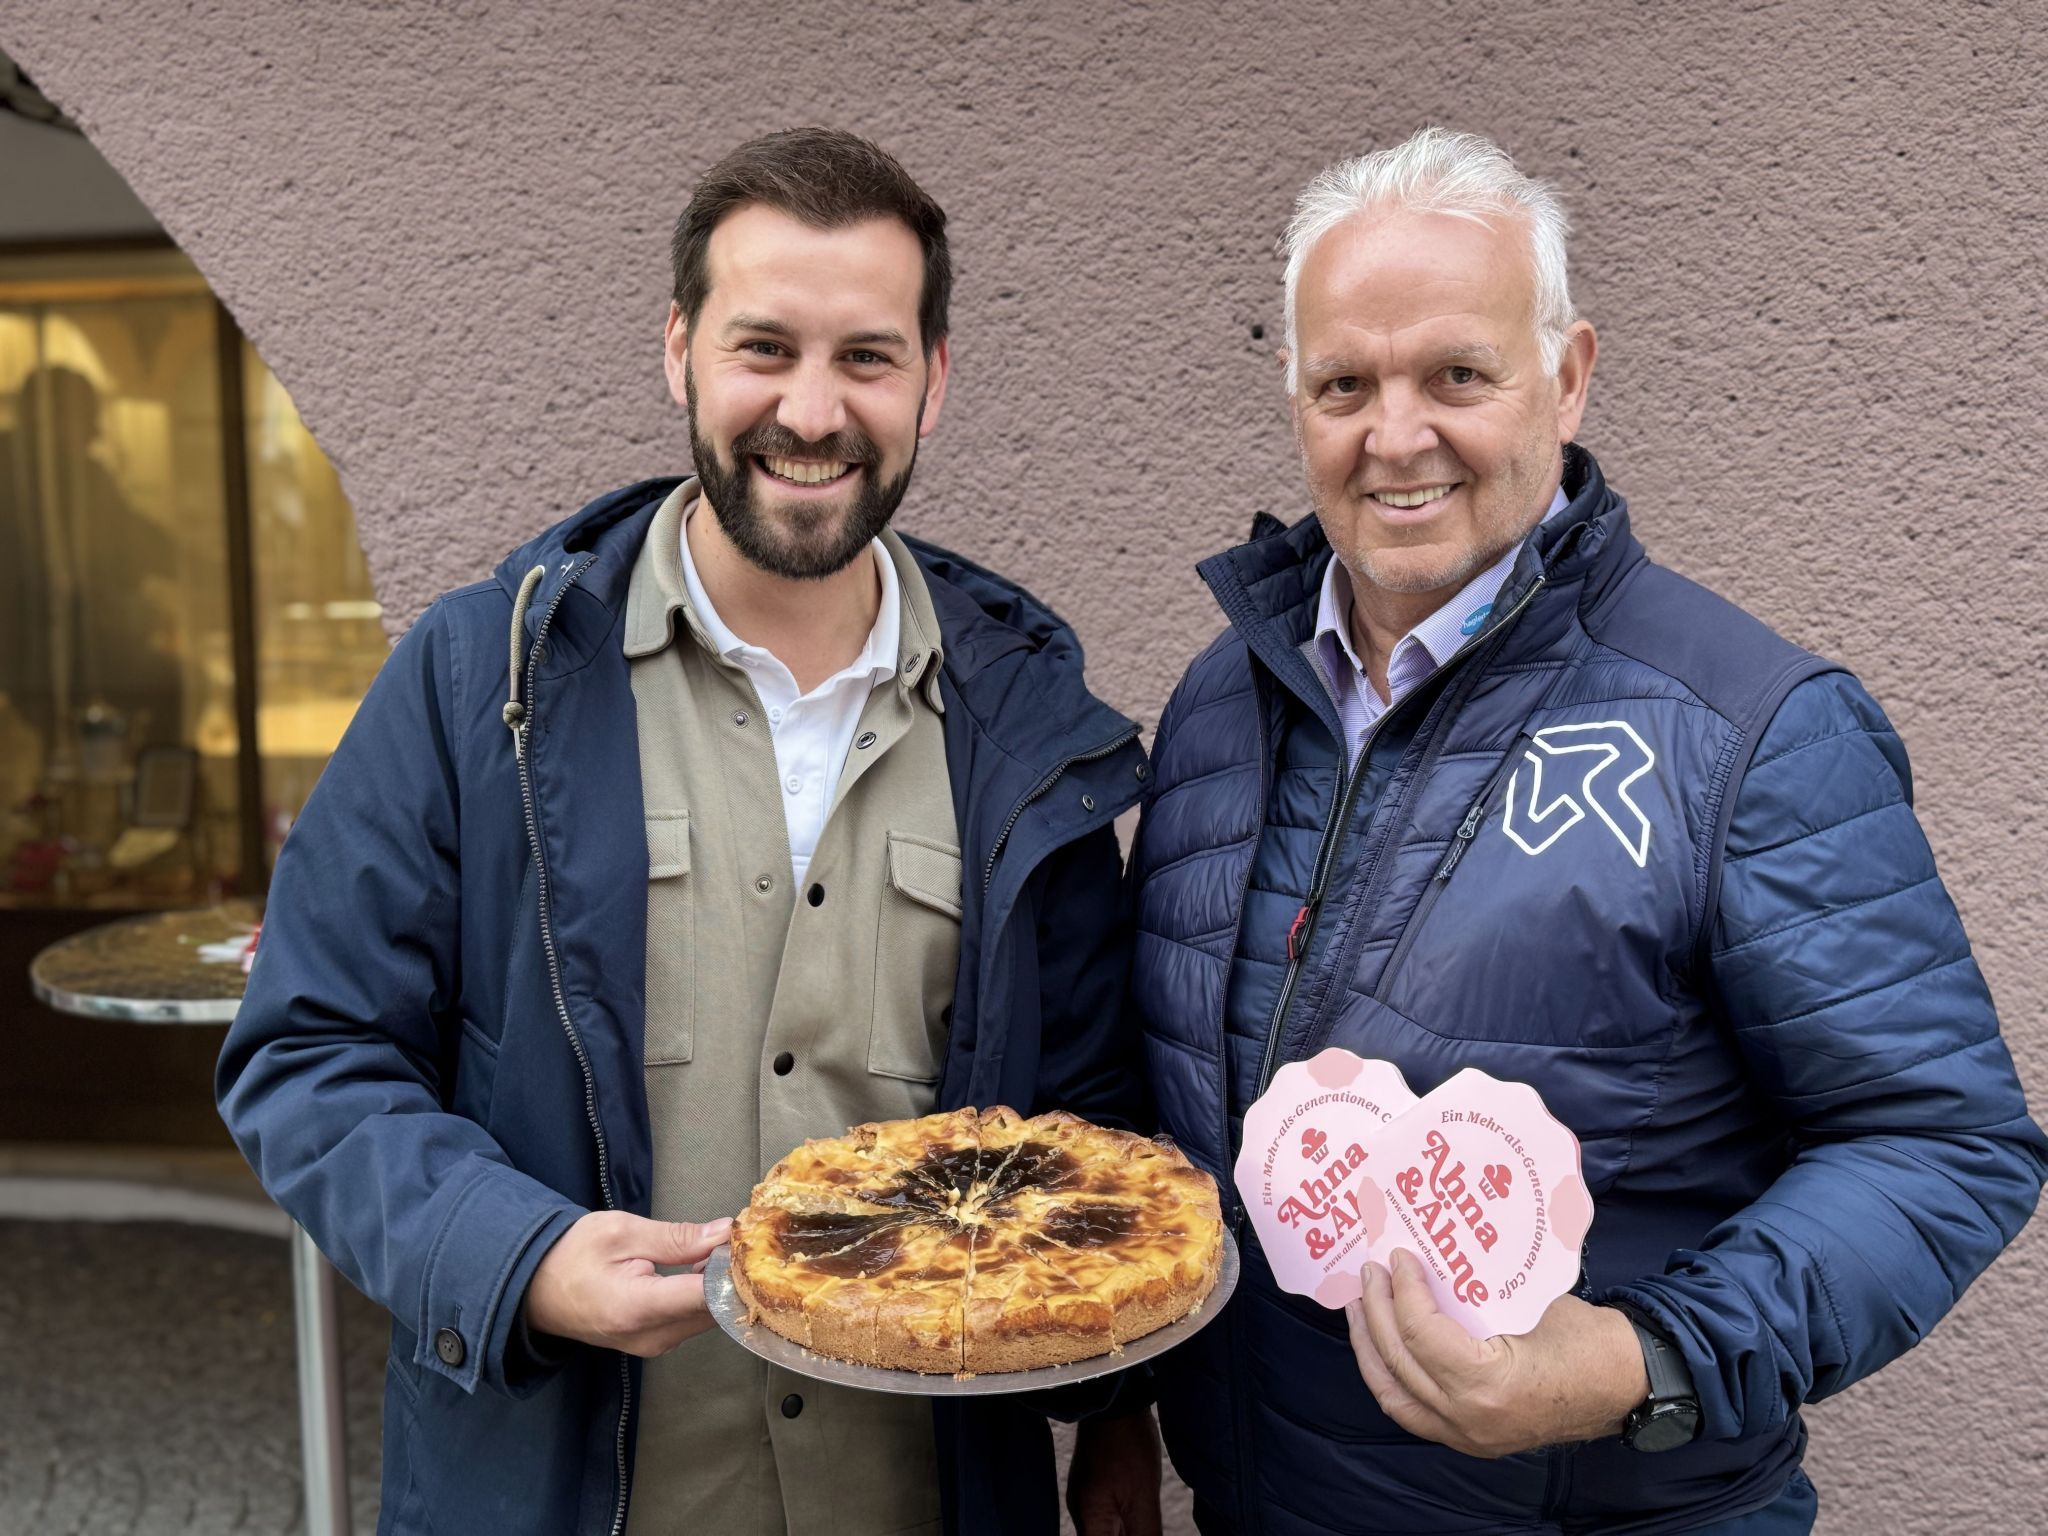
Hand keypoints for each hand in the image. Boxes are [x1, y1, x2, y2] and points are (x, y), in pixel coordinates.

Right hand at [522, 1210, 731, 1356]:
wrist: (533, 1289)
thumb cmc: (572, 1255)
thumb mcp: (622, 1233)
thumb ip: (677, 1237)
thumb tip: (725, 1232)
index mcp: (639, 1308)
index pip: (708, 1296)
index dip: (734, 1269)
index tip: (748, 1243)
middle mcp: (651, 1337)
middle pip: (715, 1309)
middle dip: (732, 1276)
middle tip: (741, 1239)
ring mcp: (652, 1346)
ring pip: (708, 1317)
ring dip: (720, 1286)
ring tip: (722, 1250)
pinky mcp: (653, 1344)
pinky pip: (692, 1321)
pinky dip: (704, 1296)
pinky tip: (703, 1269)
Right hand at [1066, 1408, 1163, 1535]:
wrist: (1115, 1400)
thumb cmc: (1127, 1445)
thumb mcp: (1143, 1498)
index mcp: (1090, 1521)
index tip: (1140, 1532)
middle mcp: (1083, 1514)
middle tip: (1148, 1522)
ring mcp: (1088, 1499)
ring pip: (1110, 1533)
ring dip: (1130, 1533)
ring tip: (1147, 1515)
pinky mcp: (1097, 1487)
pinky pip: (1111, 1518)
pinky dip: (1127, 1526)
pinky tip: (1144, 1518)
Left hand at [1343, 1248, 1648, 1458]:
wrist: (1627, 1384)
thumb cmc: (1589, 1339)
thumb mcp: (1532, 1302)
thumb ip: (1476, 1292)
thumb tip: (1429, 1258)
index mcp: (1489, 1385)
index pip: (1421, 1334)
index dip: (1403, 1289)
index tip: (1398, 1256)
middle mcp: (1470, 1420)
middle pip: (1399, 1362)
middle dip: (1375, 1312)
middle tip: (1369, 1272)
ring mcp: (1468, 1436)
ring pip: (1394, 1394)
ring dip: (1370, 1348)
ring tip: (1360, 1307)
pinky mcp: (1470, 1439)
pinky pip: (1412, 1409)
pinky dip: (1391, 1374)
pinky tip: (1382, 1343)